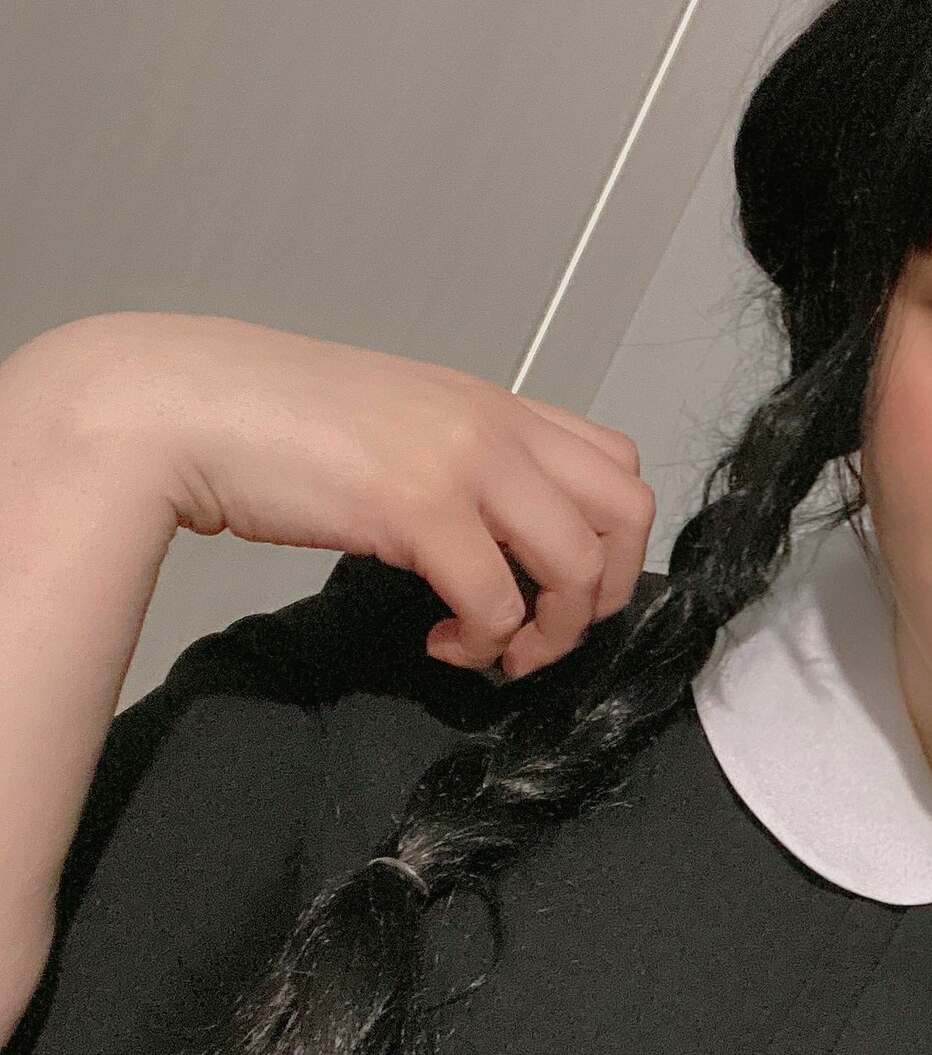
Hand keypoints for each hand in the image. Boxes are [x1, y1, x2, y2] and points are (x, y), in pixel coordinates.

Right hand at [39, 310, 655, 679]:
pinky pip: (498, 602)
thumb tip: (498, 542)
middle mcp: (497, 424)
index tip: (558, 587)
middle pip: (629, 513)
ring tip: (495, 650)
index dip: (610, 541)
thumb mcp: (397, 430)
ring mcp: (464, 461)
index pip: (618, 465)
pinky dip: (481, 642)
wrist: (179, 406)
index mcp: (496, 405)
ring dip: (552, 630)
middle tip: (547, 630)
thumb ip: (459, 470)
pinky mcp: (418, 507)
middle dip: (606, 592)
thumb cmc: (271, 425)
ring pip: (581, 564)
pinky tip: (439, 642)